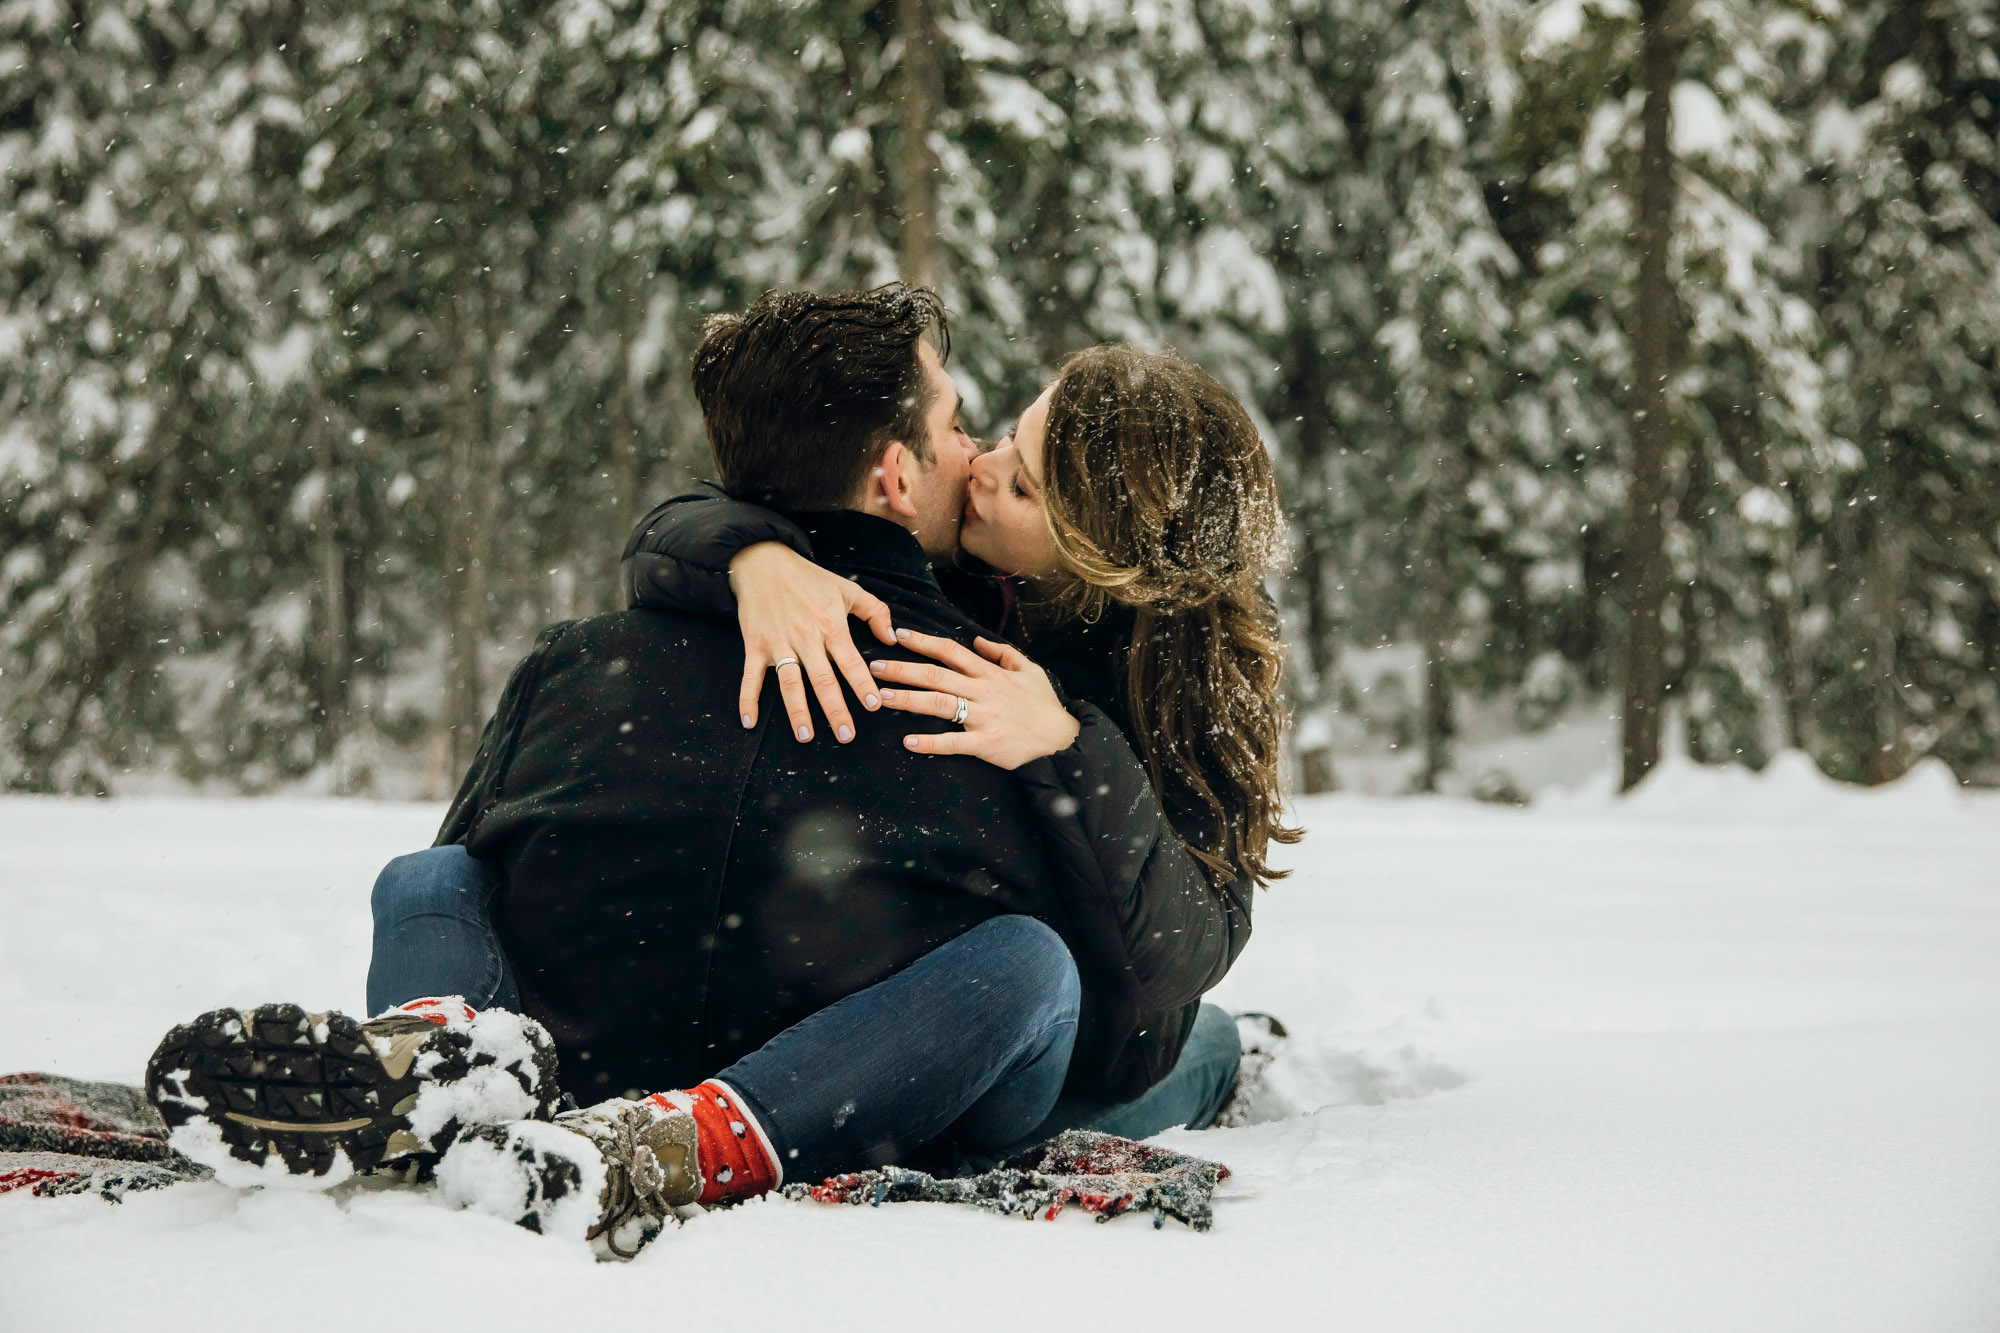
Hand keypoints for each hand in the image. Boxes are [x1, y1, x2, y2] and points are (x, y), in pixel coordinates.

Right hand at [730, 542, 896, 742]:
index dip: (862, 684)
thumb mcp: (848, 588)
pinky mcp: (755, 645)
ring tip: (806, 735)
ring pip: (790, 683)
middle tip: (845, 735)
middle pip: (822, 680)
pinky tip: (749, 721)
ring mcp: (778, 643)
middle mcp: (805, 638)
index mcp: (831, 626)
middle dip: (835, 709)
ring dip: (797, 711)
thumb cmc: (809, 578)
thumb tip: (891, 638)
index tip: (873, 705)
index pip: (850, 661)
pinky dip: (748, 699)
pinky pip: (751, 676)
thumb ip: (875, 612)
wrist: (763, 562)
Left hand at [869, 631, 1081, 769]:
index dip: (923, 642)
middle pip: (937, 675)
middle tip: (874, 667)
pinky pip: (954, 743)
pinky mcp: (986, 743)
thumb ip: (1002, 653)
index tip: (898, 635)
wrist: (1061, 739)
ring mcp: (984, 717)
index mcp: (990, 673)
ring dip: (908, 700)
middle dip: (903, 670)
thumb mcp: (1029, 669)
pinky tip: (908, 741)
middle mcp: (983, 691)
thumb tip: (978, 641)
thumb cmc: (1043, 705)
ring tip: (881, 698)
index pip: (951, 651)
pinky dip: (930, 743)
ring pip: (940, 704)